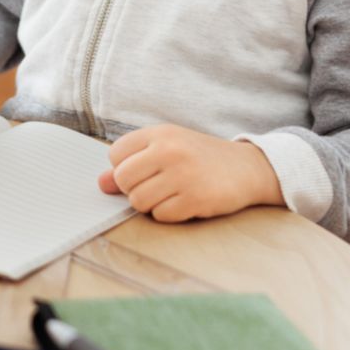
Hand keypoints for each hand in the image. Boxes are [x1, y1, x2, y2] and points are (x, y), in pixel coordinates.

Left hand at [96, 124, 283, 222]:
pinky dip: (170, 214)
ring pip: (139, 202)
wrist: (248, 168)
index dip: (125, 168)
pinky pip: (161, 216)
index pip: (116, 155)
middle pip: (124, 180)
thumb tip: (101, 184)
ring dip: (152, 204)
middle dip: (135, 189)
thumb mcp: (167, 150)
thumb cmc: (201, 158)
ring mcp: (182, 175)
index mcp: (160, 133)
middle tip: (158, 186)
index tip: (144, 170)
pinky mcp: (195, 199)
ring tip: (172, 193)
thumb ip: (133, 164)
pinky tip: (186, 202)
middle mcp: (169, 150)